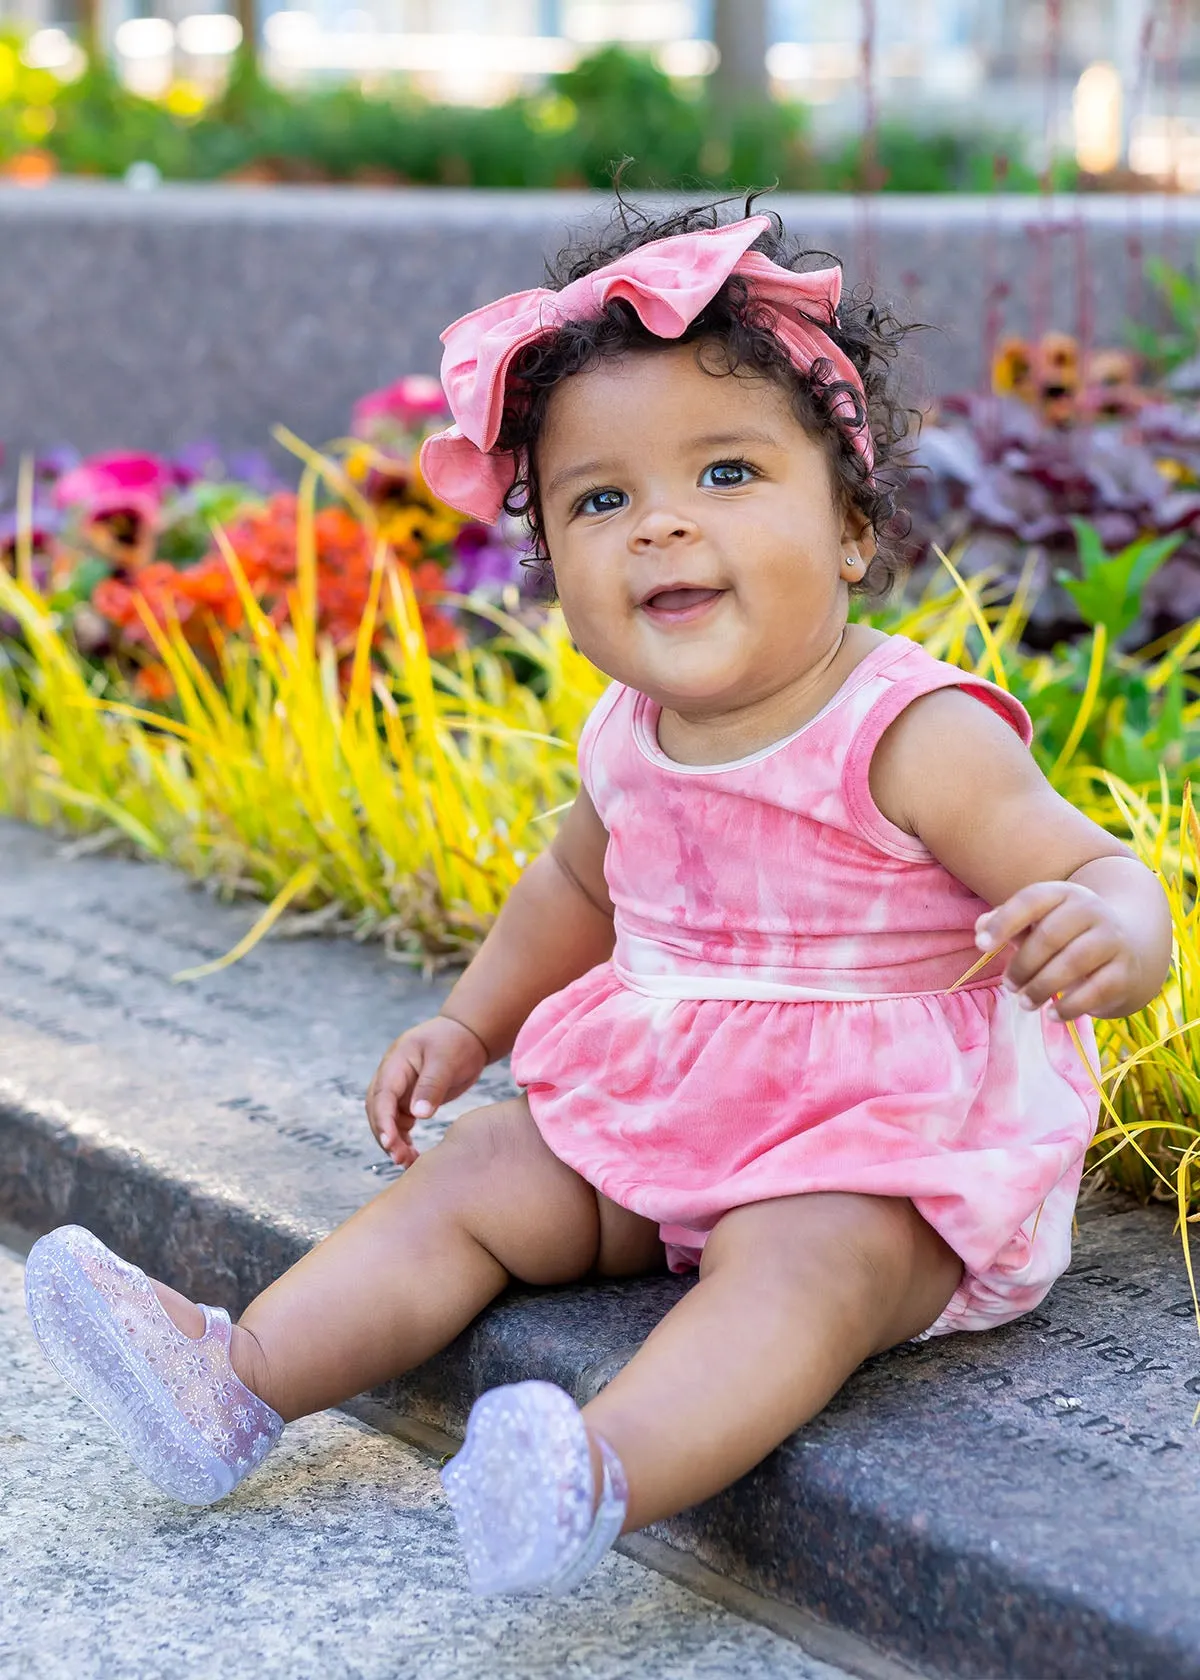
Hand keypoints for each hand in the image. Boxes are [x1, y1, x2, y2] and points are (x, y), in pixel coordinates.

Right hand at [365, 1014, 489, 1166]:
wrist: (466, 1035)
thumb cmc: (456, 1041)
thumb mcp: (445, 1060)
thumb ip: (431, 1086)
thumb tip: (417, 1115)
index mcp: (396, 1063)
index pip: (382, 1095)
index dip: (383, 1120)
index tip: (389, 1142)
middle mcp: (391, 1078)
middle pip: (378, 1111)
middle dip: (385, 1136)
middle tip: (400, 1159)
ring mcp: (398, 1090)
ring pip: (387, 1121)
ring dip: (393, 1142)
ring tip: (407, 1163)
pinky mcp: (409, 1101)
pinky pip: (399, 1125)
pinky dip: (403, 1141)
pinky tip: (412, 1157)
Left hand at [975, 880, 1137, 1021]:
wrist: (1126, 948)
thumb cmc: (1066, 935)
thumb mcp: (1038, 922)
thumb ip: (1007, 923)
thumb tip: (980, 928)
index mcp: (1064, 893)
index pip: (1031, 899)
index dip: (1004, 921)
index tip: (981, 945)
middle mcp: (1092, 910)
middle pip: (1050, 936)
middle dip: (1023, 965)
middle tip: (1009, 986)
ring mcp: (1113, 940)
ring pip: (1073, 963)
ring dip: (1042, 987)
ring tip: (1026, 1002)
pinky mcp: (1125, 971)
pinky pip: (1095, 990)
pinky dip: (1070, 1007)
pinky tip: (1053, 1015)